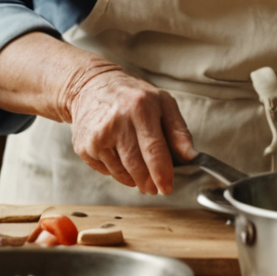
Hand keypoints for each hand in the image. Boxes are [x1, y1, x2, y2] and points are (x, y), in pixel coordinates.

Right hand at [61, 62, 195, 195]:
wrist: (91, 87)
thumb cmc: (133, 96)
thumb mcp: (163, 103)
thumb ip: (179, 131)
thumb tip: (191, 157)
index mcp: (141, 108)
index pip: (154, 149)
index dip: (162, 173)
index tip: (167, 188)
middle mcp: (117, 122)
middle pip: (136, 165)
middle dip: (149, 182)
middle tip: (155, 188)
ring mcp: (98, 136)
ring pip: (121, 172)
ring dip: (135, 179)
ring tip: (141, 172)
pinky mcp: (84, 147)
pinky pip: (107, 171)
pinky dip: (119, 172)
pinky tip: (122, 158)